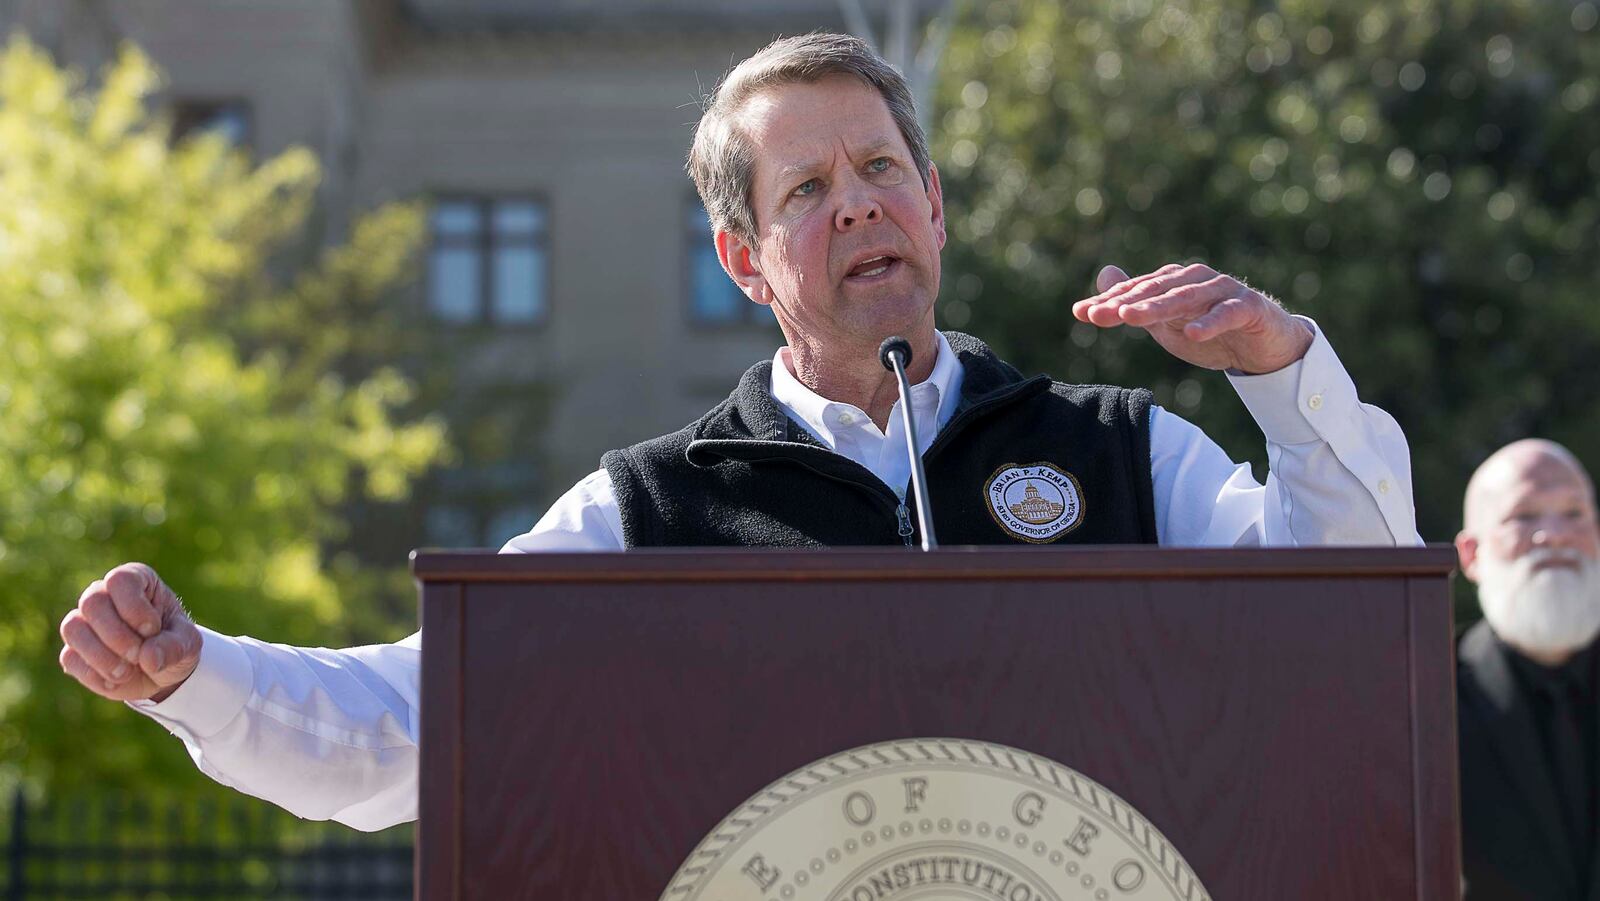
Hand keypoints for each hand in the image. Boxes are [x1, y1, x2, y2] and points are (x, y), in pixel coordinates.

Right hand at [60, 563, 201, 702]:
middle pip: (92, 603)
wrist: (162, 673)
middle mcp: (104, 595)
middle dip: (116, 635)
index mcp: (137, 581)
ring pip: (73, 628)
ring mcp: (84, 622)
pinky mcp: (73, 651)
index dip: (133, 608)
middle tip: (138, 655)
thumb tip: (148, 659)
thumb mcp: (188, 645)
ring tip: (128, 672)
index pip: (120, 580)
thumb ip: (174, 647)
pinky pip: (70, 658)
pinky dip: (95, 674)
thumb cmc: (174, 645)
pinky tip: (117, 680)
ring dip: (102, 656)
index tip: (152, 630)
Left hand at [1072, 263, 1313, 373]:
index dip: (1109, 302)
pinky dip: (1209, 322)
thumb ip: (1137, 301)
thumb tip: (1104, 275)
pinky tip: (1192, 334)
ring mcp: (1223, 291)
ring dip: (1157, 308)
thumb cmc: (1211, 331)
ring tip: (1131, 318)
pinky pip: (1226, 314)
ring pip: (1185, 298)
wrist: (1263, 346)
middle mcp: (1196, 280)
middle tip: (1098, 314)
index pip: (1136, 291)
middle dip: (1125, 303)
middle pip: (1156, 291)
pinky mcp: (1249, 307)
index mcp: (1174, 283)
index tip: (1080, 313)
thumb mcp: (1167, 321)